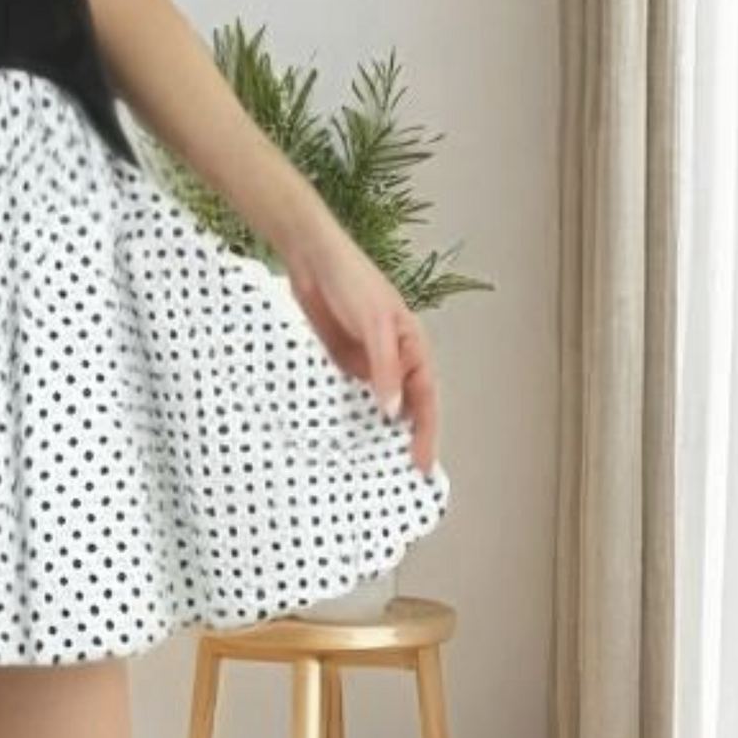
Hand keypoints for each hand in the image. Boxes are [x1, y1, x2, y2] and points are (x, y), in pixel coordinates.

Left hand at [280, 219, 442, 477]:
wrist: (311, 260)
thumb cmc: (351, 282)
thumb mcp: (374, 325)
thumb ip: (384, 368)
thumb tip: (393, 411)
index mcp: (413, 348)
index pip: (425, 400)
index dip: (426, 434)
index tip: (421, 465)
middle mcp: (394, 359)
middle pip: (406, 406)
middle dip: (406, 439)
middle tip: (400, 476)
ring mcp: (368, 361)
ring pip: (378, 404)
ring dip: (377, 431)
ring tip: (372, 467)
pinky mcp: (341, 361)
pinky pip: (350, 394)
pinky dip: (349, 415)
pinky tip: (341, 438)